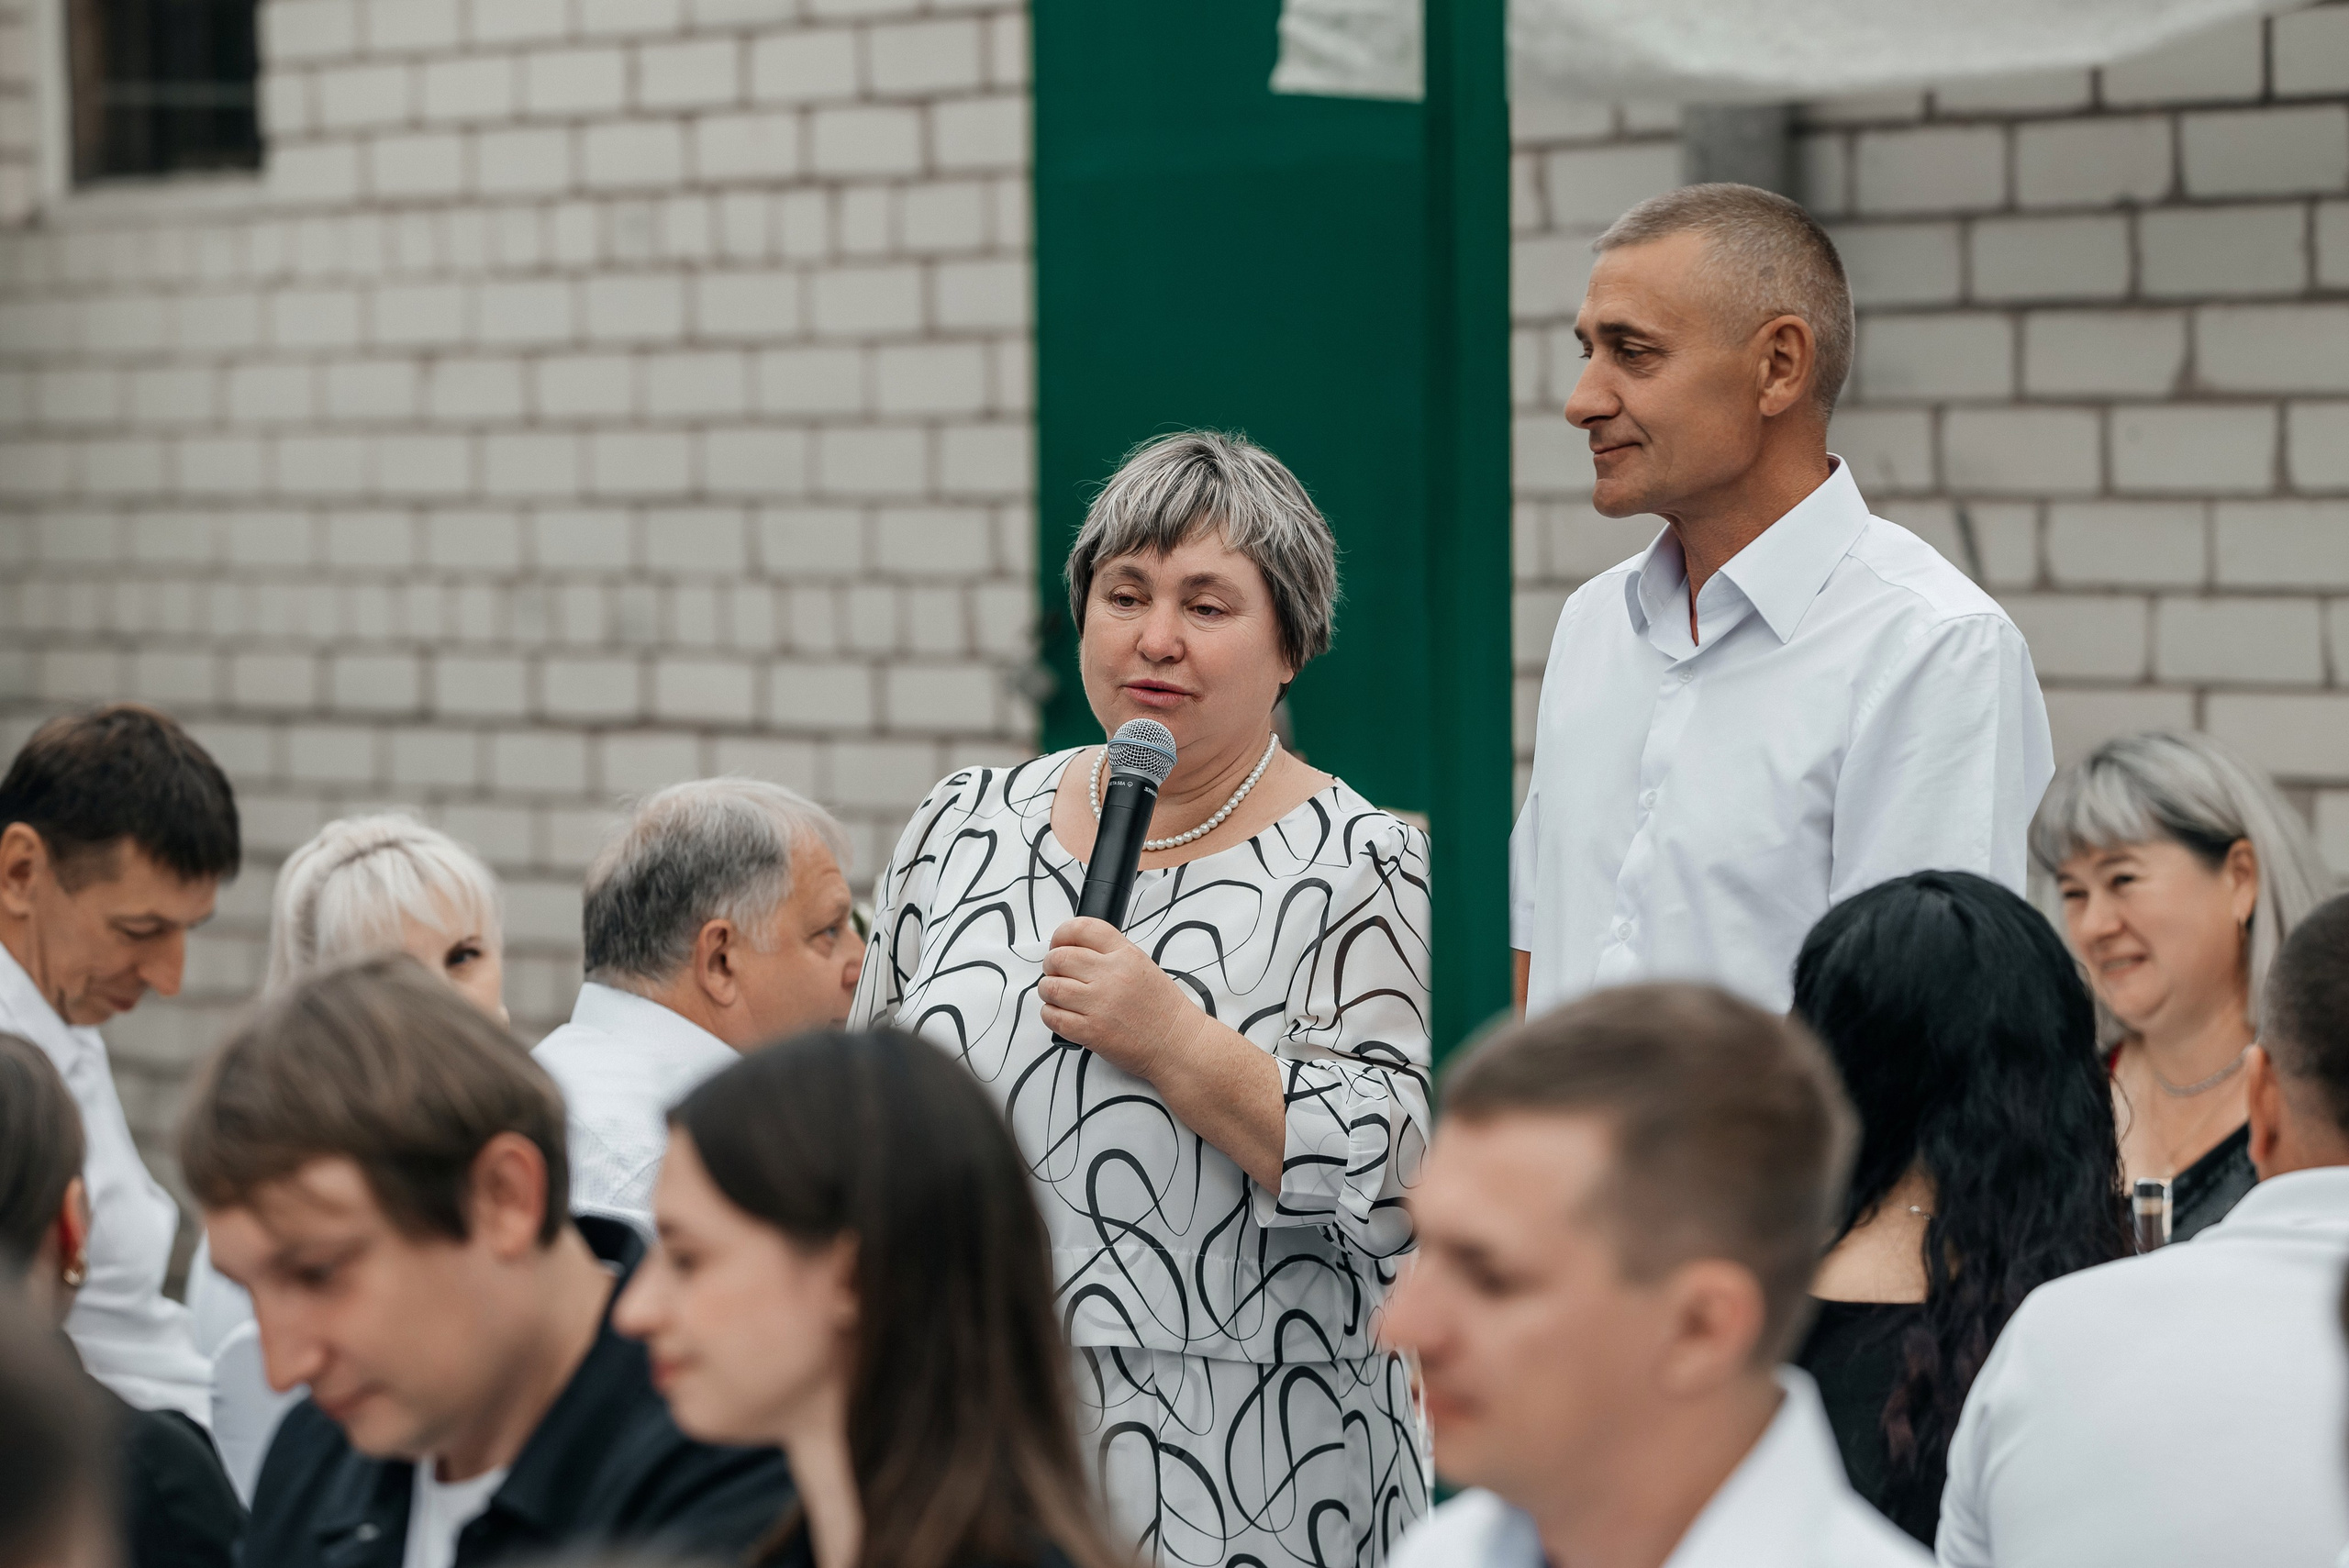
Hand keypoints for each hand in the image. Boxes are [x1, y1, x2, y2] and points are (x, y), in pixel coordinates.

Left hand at [1039, 917, 1201, 1079]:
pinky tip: (1059, 1013)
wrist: (1178, 1044)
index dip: (1062, 934)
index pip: (1082, 929)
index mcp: (1125, 955)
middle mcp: (1111, 975)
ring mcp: (1099, 1004)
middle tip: (1055, 972)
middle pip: (1060, 957)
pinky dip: (1049, 1014)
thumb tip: (1075, 951)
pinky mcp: (1091, 1032)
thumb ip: (1112, 955)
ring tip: (1056, 994)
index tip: (1058, 944)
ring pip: (1051, 987)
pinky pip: (1053, 1017)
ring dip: (1047, 990)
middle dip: (1050, 964)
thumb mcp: (1143, 966)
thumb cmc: (1163, 1009)